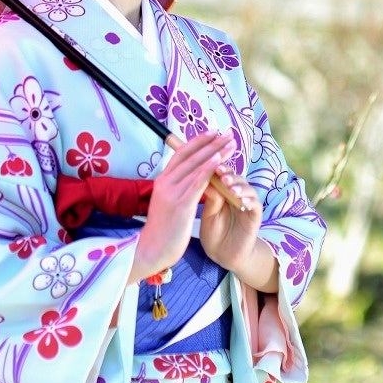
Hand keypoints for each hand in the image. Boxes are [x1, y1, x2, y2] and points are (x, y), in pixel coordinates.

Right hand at [129, 132, 234, 282]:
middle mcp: (166, 182)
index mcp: (162, 180)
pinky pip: (197, 182)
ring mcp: (172, 192)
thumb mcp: (167, 203)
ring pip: (197, 165)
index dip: (198, 141)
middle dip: (211, 142)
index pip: (181, 153)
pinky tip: (220, 160)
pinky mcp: (181, 204)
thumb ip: (178, 188)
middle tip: (227, 132)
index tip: (213, 132)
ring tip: (231, 143)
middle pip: (191, 155)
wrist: (151, 250)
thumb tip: (193, 178)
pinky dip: (209, 169)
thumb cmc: (162, 229)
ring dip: (215, 152)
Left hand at [199, 170, 273, 289]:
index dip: (215, 167)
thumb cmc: (213, 233)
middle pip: (234, 177)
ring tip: (230, 187)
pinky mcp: (255, 215)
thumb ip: (210, 197)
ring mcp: (246, 203)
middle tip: (220, 172)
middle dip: (227, 173)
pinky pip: (255, 204)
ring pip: (246, 188)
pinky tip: (242, 200)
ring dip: (239, 185)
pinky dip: (250, 200)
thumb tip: (205, 175)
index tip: (206, 163)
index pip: (221, 174)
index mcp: (222, 191)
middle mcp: (235, 193)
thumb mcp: (208, 214)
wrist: (223, 256)